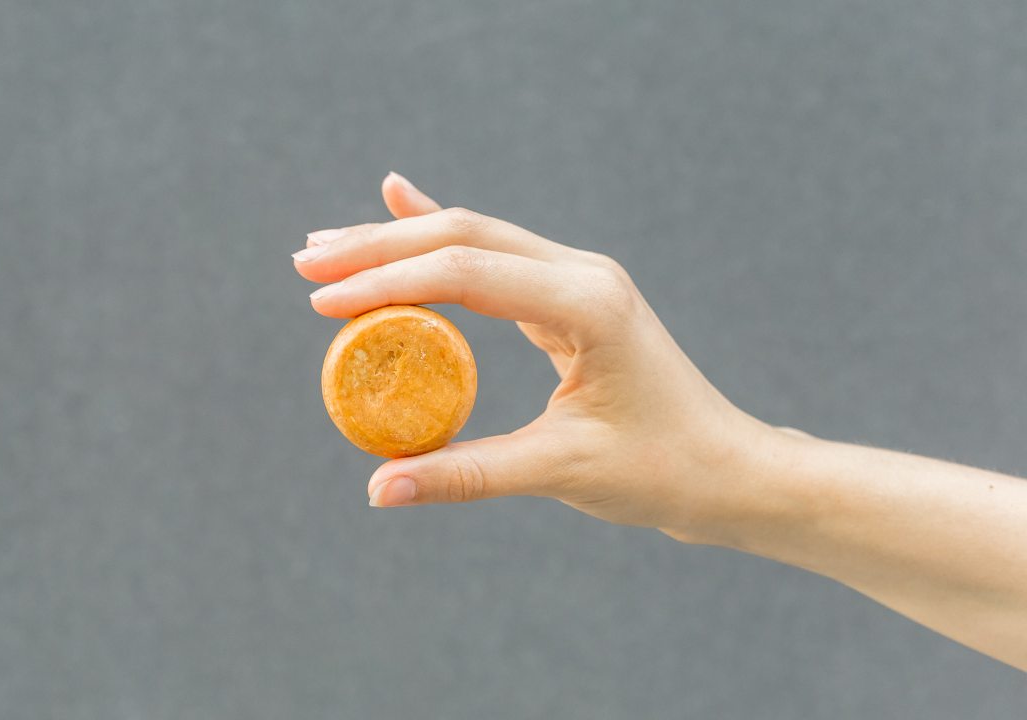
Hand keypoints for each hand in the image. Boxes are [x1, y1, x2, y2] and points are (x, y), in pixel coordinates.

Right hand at [294, 173, 782, 536]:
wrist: (728, 469)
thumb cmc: (662, 470)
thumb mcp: (561, 471)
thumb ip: (466, 473)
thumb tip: (378, 490)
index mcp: (586, 301)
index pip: (466, 272)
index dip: (387, 282)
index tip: (322, 300)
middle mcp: (582, 272)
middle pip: (463, 235)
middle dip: (379, 246)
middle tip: (306, 261)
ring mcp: (578, 277)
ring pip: (474, 237)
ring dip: (400, 240)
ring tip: (329, 245)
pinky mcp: (570, 295)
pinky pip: (493, 254)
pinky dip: (441, 237)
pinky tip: (400, 204)